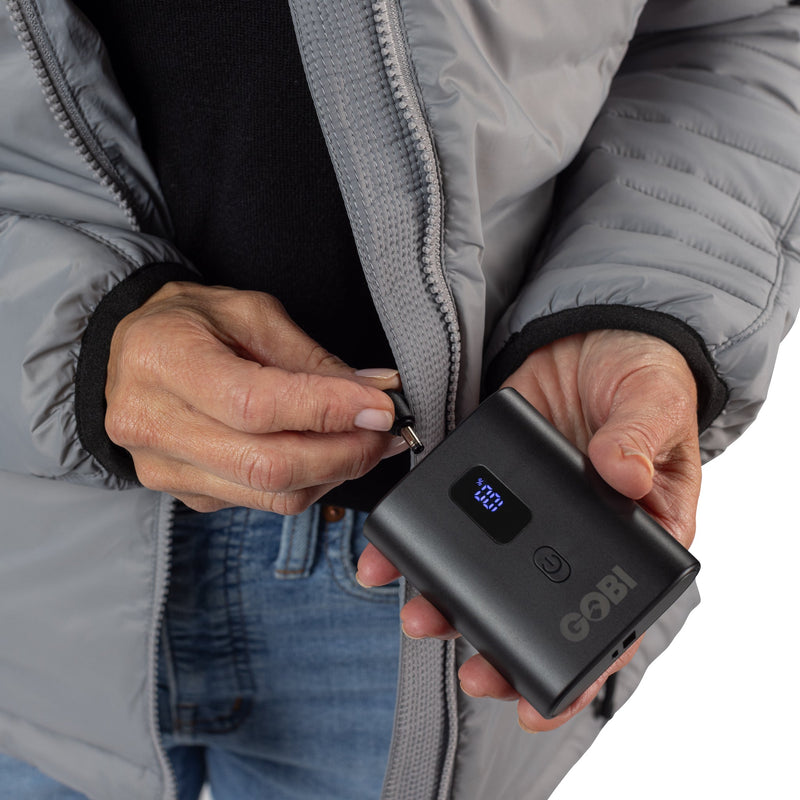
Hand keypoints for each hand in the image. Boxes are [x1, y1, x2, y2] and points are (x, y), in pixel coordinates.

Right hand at [105, 281, 404, 513]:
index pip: (256, 405)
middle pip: (268, 464)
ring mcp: (165, 469)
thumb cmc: (191, 323)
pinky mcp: (185, 494)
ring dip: (335, 472)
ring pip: (272, 494)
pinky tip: (325, 454)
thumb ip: (311, 358)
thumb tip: (375, 392)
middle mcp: (155, 425)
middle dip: (345, 452)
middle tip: (384, 431)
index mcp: (164, 362)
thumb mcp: (250, 314)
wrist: (136, 352)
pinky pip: (262, 502)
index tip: (381, 407)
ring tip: (365, 442)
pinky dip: (308, 482)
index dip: (328, 410)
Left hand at [358, 329, 701, 730]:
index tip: (536, 702)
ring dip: (449, 598)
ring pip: (484, 572)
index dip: (579, 670)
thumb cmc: (642, 377)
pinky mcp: (484, 479)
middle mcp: (568, 537)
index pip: (609, 621)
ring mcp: (521, 512)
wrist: (592, 332)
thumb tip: (621, 475)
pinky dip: (420, 537)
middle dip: (496, 645)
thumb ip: (641, 440)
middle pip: (535, 610)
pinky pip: (449, 516)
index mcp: (628, 538)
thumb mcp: (655, 404)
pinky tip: (392, 549)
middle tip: (469, 665)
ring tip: (419, 611)